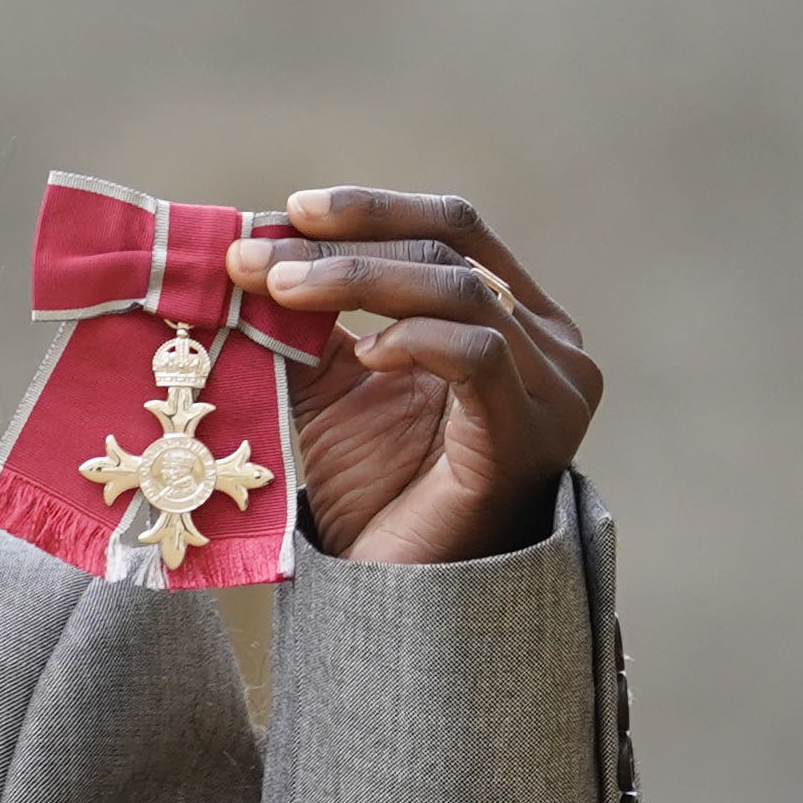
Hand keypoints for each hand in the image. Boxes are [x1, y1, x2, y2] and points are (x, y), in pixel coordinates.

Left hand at [224, 187, 600, 566]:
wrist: (398, 592)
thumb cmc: (374, 490)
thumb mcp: (335, 385)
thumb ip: (312, 319)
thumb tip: (248, 248)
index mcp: (515, 317)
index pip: (455, 229)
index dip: (373, 210)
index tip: (290, 210)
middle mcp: (552, 344)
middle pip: (454, 248)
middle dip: (347, 244)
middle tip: (257, 255)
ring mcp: (553, 388)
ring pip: (462, 291)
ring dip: (360, 280)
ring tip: (281, 291)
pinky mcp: (531, 433)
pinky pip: (479, 353)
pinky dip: (414, 338)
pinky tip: (363, 354)